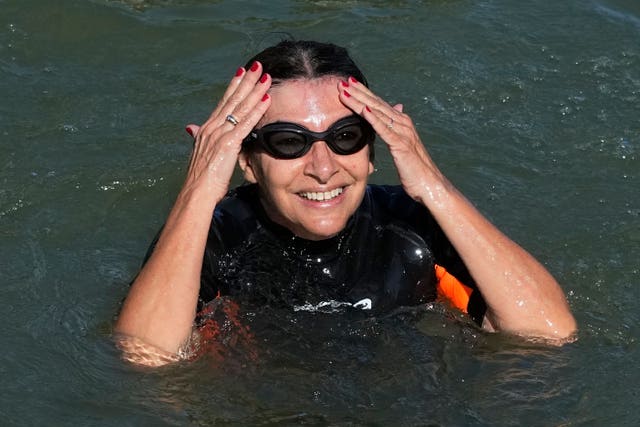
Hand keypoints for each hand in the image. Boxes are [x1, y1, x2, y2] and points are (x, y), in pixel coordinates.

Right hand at [182, 62, 271, 202]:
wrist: (196, 191)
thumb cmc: (200, 178)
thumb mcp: (199, 153)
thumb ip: (198, 138)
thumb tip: (191, 128)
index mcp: (207, 128)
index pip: (223, 102)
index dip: (234, 86)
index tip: (242, 73)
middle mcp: (213, 127)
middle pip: (233, 99)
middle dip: (246, 81)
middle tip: (258, 66)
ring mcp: (220, 133)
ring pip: (241, 107)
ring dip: (255, 91)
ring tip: (266, 77)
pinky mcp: (229, 143)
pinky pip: (246, 123)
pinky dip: (257, 110)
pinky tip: (266, 99)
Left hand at [338, 78, 447, 204]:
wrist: (429, 184)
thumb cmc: (414, 168)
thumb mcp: (404, 144)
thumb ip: (397, 126)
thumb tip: (397, 107)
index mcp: (401, 122)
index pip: (378, 104)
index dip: (362, 93)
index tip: (347, 84)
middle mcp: (403, 123)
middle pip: (376, 104)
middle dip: (358, 92)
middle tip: (341, 82)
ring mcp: (403, 132)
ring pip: (377, 112)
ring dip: (360, 101)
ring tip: (345, 92)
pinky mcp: (401, 144)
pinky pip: (384, 129)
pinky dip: (374, 118)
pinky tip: (364, 109)